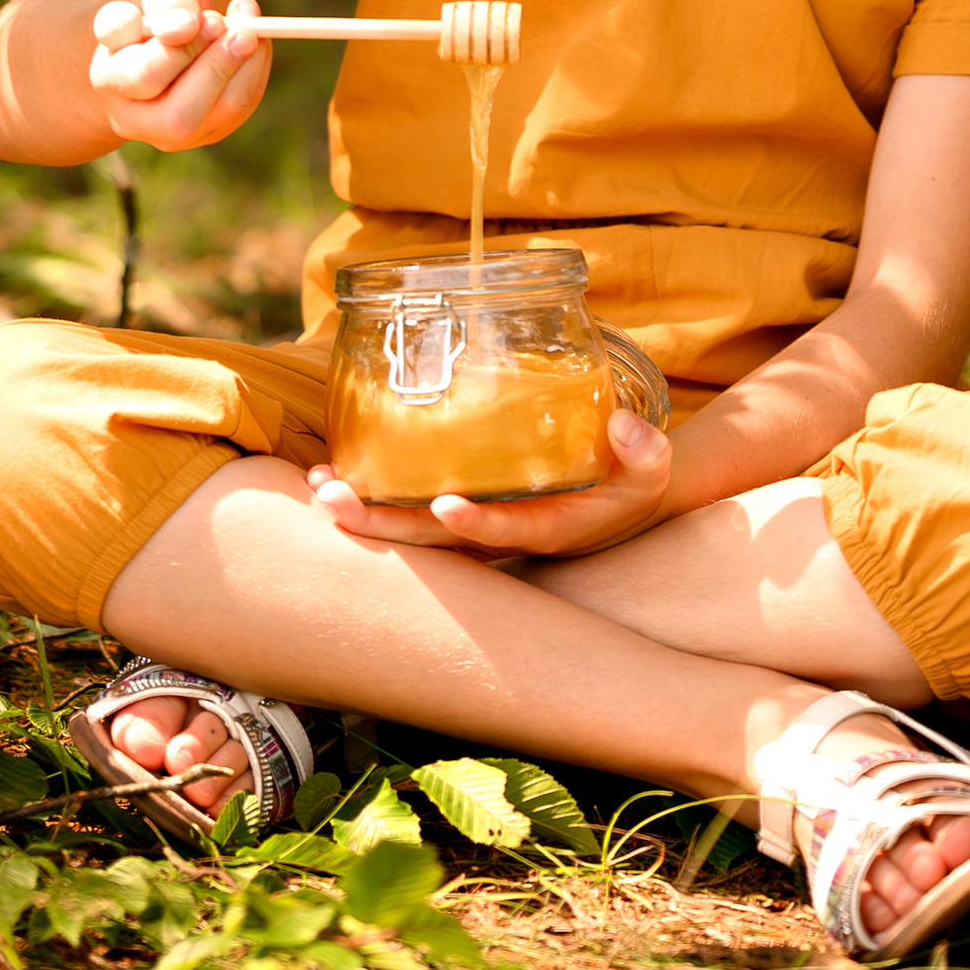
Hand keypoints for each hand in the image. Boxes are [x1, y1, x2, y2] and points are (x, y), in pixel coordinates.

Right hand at [88, 0, 268, 152]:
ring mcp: (167, 134)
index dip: (180, 51)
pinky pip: (238, 112)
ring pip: (215, 118)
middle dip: (218, 69)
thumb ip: (167, 1)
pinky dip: (254, 73)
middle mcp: (131, 116)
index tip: (207, 18)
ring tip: (249, 28)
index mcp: (108, 76)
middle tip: (241, 29)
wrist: (159, 37)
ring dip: (245, 68)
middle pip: (178, 116)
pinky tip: (254, 43)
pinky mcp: (203, 133)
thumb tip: (185, 26)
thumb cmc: (158, 9)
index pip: (144, 77)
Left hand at [306, 409, 673, 555]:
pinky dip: (375, 497)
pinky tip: (337, 474)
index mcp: (547, 529)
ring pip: (414, 531)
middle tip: (332, 501)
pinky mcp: (466, 510)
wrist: (619, 499)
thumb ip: (645, 449)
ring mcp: (479, 527)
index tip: (445, 509)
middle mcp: (502, 536)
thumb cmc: (632, 482)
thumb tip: (623, 427)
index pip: (506, 533)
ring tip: (317, 487)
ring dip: (365, 513)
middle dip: (383, 526)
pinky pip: (412, 510)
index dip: (476, 526)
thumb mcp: (652, 467)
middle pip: (437, 542)